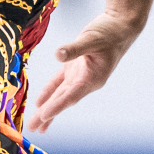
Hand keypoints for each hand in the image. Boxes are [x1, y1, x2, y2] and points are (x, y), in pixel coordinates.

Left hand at [25, 11, 139, 131]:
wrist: (121, 25)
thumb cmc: (110, 32)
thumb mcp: (92, 38)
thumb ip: (75, 48)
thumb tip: (58, 54)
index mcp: (93, 78)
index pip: (71, 95)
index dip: (57, 106)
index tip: (43, 117)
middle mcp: (86, 81)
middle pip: (64, 100)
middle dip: (48, 114)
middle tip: (33, 128)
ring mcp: (80, 75)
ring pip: (61, 94)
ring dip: (48, 107)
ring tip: (37, 125)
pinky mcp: (75, 67)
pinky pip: (59, 82)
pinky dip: (50, 91)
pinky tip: (39, 102)